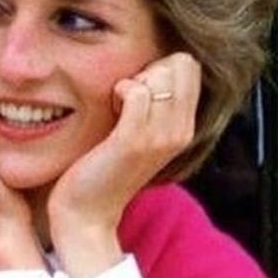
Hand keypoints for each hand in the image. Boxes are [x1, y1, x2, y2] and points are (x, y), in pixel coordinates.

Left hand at [47, 52, 200, 277]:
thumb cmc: (104, 169)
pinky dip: (120, 91)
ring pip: (161, 73)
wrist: (87, 214)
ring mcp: (160, 137)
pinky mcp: (135, 141)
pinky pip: (138, 92)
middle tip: (127, 98)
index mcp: (184, 128)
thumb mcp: (140, 135)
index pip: (190, 66)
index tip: (138, 91)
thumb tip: (151, 67)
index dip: (161, 65)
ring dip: (133, 80)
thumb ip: (153, 106)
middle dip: (150, 68)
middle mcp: (180, 132)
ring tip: (118, 107)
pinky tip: (110, 109)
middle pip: (180, 63)